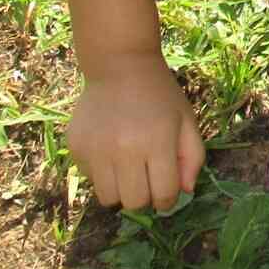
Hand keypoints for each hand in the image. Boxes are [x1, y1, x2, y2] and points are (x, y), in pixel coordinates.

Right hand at [67, 53, 205, 211]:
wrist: (119, 64)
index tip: (167, 191)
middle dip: (145, 197)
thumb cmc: (160, 94)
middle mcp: (124, 149)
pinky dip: (101, 173)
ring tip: (127, 167)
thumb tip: (185, 192)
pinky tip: (109, 150)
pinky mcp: (76, 147)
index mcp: (157, 142)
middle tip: (146, 179)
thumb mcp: (186, 120)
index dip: (168, 200)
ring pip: (108, 198)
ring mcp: (96, 149)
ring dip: (121, 190)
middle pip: (134, 203)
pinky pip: (89, 179)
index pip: (164, 195)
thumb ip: (193, 157)